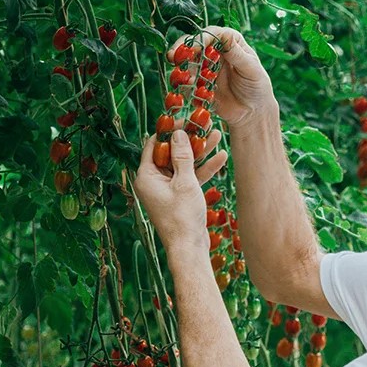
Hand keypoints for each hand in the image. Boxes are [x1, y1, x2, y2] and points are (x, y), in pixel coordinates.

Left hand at [134, 131, 226, 252]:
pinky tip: (220, 156)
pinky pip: (190, 177)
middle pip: (170, 152)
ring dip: (199, 151)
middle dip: (188, 139)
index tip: (183, 119)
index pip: (154, 144)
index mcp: (146, 176)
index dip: (168, 130)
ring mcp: (167, 189)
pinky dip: (203, 169)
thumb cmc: (182, 217)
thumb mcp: (184, 182)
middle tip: (202, 124)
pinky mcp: (179, 196)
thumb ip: (182, 156)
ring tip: (215, 134)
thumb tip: (178, 133)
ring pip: (183, 164)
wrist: (190, 248)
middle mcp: (153, 181)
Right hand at [168, 26, 277, 130]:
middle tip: (173, 57)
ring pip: (187, 62)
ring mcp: (205, 67)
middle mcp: (215, 51)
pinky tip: (187, 90)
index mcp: (230, 41)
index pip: (212, 34)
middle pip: (194, 45)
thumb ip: (237, 54)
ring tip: (186, 80)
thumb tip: (225, 37)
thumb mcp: (251, 69)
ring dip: (182, 69)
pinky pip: (187, 81)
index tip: (193, 48)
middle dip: (182, 50)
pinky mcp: (199, 83)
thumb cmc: (257, 86)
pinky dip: (184, 84)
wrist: (252, 112)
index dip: (200, 39)